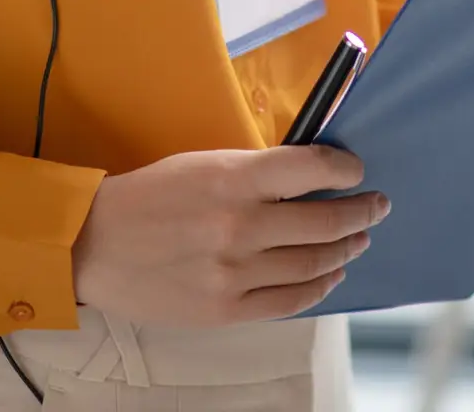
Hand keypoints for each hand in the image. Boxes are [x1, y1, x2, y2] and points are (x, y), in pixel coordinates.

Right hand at [71, 145, 387, 324]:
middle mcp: (239, 226)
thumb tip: (306, 174)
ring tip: (359, 238)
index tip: (357, 169)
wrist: (96, 244)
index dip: (343, 168)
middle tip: (377, 206)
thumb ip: (253, 171)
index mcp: (232, 179)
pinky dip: (318, 286)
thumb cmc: (149, 196)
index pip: (309, 168)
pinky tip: (330, 274)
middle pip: (323, 220)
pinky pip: (289, 300)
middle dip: (360, 211)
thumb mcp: (201, 164)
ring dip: (344, 248)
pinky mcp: (227, 309)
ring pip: (312, 262)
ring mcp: (235, 272)